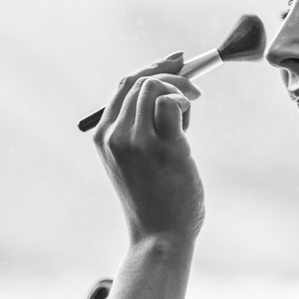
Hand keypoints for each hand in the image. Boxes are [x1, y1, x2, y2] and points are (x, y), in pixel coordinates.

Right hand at [93, 52, 204, 244]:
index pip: (124, 84)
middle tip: (194, 89)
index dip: (152, 67)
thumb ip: (140, 128)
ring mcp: (137, 141)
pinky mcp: (163, 148)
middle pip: (139, 80)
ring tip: (188, 120)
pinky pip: (173, 103)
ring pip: (155, 86)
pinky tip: (189, 126)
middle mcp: (115, 135)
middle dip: (171, 74)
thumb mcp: (134, 160)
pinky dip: (186, 104)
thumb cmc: (155, 198)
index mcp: (103, 136)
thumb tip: (167, 87)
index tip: (176, 62)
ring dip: (180, 91)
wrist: (160, 237)